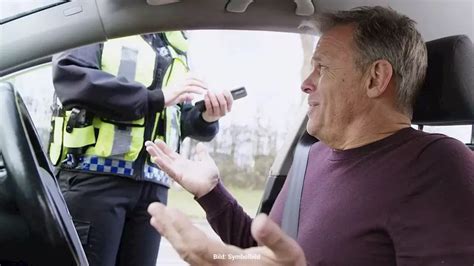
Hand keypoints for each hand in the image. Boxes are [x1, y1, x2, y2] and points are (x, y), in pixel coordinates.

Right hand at [145, 140, 218, 197]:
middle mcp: (179, 168)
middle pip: (164, 157)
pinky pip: (169, 170)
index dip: (164, 148)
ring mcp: (178, 173)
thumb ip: (202, 153)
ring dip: (156, 155)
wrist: (214, 187)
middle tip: (147, 142)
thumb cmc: (210, 177)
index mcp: (184, 163)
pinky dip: (162, 164)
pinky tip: (156, 158)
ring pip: (164, 162)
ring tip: (148, 148)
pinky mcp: (179, 177)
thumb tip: (200, 144)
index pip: (171, 154)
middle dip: (156, 150)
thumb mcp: (206, 161)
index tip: (157, 140)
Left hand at [147, 203, 306, 265]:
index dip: (180, 228)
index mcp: (232, 264)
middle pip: (187, 250)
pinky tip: (177, 234)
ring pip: (187, 256)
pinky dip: (181, 243)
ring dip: (172, 235)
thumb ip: (275, 237)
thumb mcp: (289, 253)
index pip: (198, 245)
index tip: (167, 211)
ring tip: (158, 219)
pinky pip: (194, 258)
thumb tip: (260, 220)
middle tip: (153, 209)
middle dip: (169, 229)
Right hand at [163, 76, 207, 106]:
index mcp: (179, 81)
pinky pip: (190, 88)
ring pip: (192, 82)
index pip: (190, 76)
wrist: (158, 100)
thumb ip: (185, 96)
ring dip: (201, 85)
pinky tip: (201, 92)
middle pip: (193, 78)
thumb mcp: (178, 98)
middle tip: (208, 85)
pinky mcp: (178, 90)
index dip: (197, 76)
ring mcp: (179, 85)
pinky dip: (197, 90)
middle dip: (201, 81)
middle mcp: (179, 81)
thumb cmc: (167, 99)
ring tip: (206, 88)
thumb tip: (192, 97)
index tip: (204, 79)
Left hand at [201, 90, 232, 122]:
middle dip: (218, 95)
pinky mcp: (210, 114)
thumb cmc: (216, 106)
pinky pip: (209, 107)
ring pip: (216, 105)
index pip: (230, 101)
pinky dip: (207, 100)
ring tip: (209, 92)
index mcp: (228, 108)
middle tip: (214, 90)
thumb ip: (222, 96)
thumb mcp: (221, 102)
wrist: (210, 116)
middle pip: (223, 103)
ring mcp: (217, 114)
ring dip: (212, 97)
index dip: (227, 94)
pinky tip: (206, 96)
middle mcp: (224, 112)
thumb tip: (220, 87)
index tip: (224, 89)